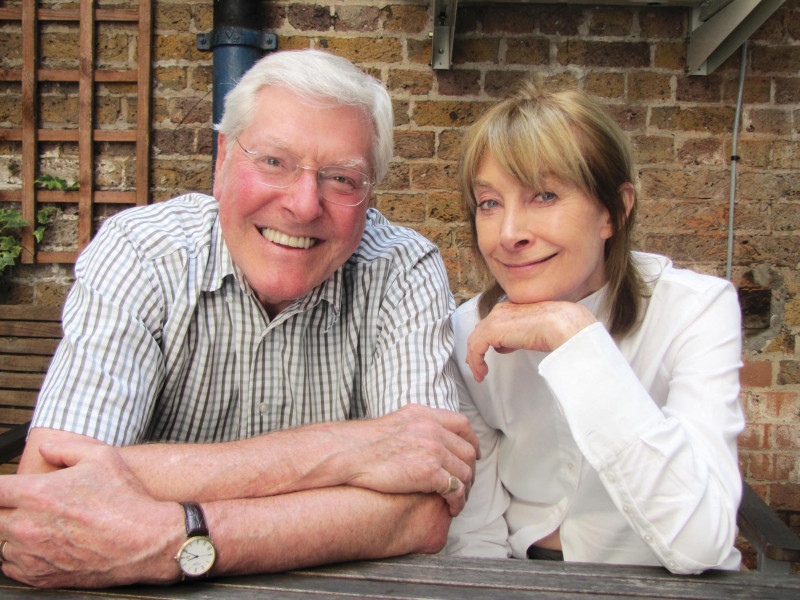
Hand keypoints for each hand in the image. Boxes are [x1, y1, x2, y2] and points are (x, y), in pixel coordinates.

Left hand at [0, 441, 182, 587]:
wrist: (145, 541)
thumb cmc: (125, 500)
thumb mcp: (101, 457)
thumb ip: (65, 449)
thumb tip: (45, 449)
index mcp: (37, 495)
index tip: (5, 488)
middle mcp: (27, 527)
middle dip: (5, 508)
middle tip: (26, 505)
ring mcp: (31, 555)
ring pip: (0, 543)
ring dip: (10, 533)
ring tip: (36, 524)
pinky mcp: (40, 577)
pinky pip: (10, 566)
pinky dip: (19, 555)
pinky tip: (41, 544)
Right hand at [338, 404, 478, 516]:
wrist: (351, 453)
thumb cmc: (366, 443)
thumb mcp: (397, 421)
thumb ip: (417, 426)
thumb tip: (426, 434)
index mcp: (425, 416)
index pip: (462, 425)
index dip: (472, 441)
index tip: (474, 453)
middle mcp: (432, 430)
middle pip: (467, 451)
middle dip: (470, 469)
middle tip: (466, 483)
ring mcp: (433, 450)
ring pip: (464, 472)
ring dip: (464, 489)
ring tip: (458, 500)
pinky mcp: (429, 473)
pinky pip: (455, 489)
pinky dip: (457, 501)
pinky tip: (452, 508)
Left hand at [466, 301, 596, 382]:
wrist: (559, 323)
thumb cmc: (555, 327)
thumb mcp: (532, 330)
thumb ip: (518, 335)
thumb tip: (509, 345)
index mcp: (509, 308)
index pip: (490, 324)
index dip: (484, 341)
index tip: (483, 355)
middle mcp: (499, 311)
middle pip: (479, 332)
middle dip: (475, 350)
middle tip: (476, 366)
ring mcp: (495, 319)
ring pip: (475, 341)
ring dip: (475, 360)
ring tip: (480, 375)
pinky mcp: (492, 331)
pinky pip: (476, 348)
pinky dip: (476, 362)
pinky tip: (482, 373)